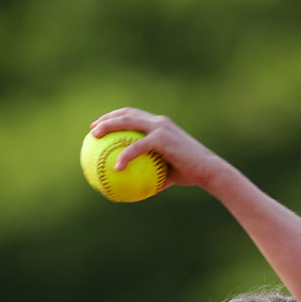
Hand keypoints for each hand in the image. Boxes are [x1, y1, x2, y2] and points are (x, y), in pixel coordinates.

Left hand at [89, 108, 232, 192]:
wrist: (208, 171)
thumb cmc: (189, 174)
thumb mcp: (166, 174)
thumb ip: (149, 175)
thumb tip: (132, 187)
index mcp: (160, 126)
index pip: (133, 115)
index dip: (115, 118)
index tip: (100, 126)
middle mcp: (159, 122)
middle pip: (127, 113)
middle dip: (107, 118)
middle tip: (92, 130)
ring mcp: (160, 128)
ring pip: (128, 122)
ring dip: (109, 126)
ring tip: (94, 137)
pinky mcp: (162, 139)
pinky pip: (137, 146)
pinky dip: (125, 155)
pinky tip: (115, 167)